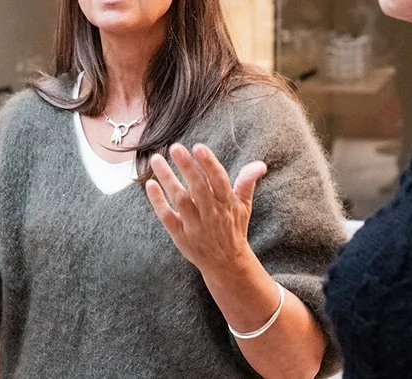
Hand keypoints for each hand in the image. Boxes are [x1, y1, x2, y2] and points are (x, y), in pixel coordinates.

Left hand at [145, 143, 266, 273]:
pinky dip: (158, 202)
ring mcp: (195, 226)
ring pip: (181, 200)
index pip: (219, 181)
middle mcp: (212, 214)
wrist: (226, 264)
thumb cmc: (233, 228)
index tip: (198, 147)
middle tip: (175, 147)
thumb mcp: (244, 206)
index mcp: (227, 204)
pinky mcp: (181, 236)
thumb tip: (261, 164)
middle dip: (187, 167)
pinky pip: (168, 217)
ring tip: (156, 159)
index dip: (209, 164)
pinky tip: (150, 185)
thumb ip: (247, 182)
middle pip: (198, 188)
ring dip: (168, 179)